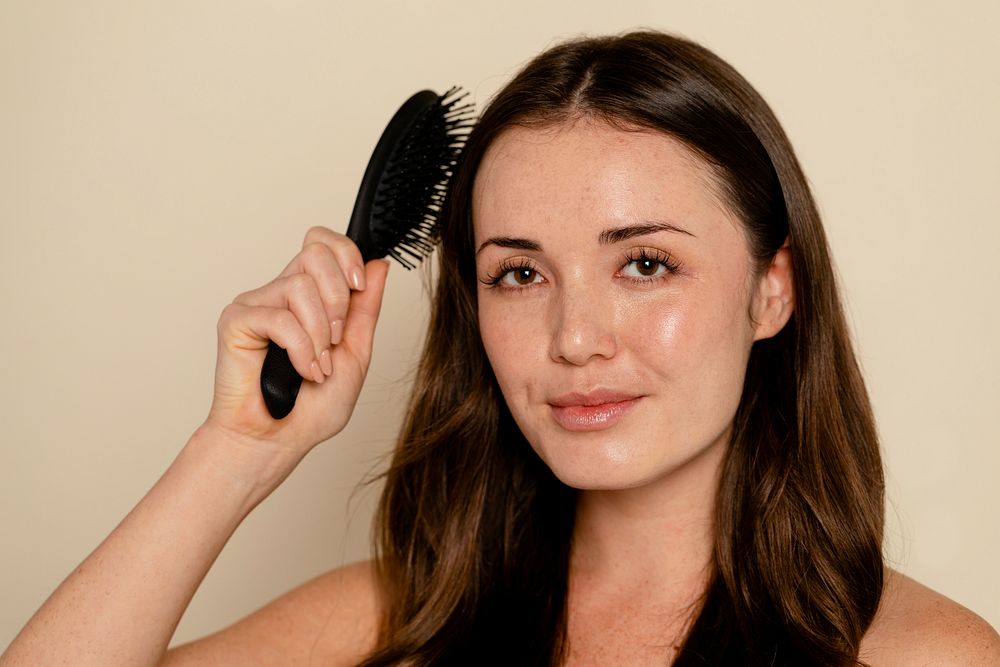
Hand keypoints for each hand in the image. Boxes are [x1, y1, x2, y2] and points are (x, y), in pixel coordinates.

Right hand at [202, 226, 388, 461]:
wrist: (280, 441)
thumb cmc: (313, 406)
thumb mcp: (356, 352)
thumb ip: (366, 308)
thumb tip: (378, 265)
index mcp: (310, 296)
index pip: (323, 243)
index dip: (345, 252)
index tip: (359, 286)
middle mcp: (281, 293)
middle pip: (314, 252)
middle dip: (338, 298)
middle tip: (336, 339)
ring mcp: (257, 304)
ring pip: (300, 285)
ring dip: (319, 332)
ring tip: (317, 364)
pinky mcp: (236, 321)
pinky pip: (279, 317)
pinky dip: (300, 348)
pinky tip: (301, 370)